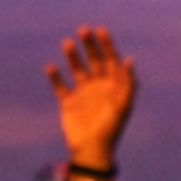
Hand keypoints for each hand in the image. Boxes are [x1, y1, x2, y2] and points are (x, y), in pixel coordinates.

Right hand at [44, 25, 136, 166]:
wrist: (92, 150)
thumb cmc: (111, 129)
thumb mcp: (123, 106)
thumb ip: (128, 83)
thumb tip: (129, 59)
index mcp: (113, 86)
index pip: (111, 60)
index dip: (107, 44)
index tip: (101, 30)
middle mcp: (98, 86)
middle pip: (94, 60)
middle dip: (90, 45)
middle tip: (83, 30)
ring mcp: (82, 93)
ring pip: (77, 68)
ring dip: (73, 56)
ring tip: (68, 43)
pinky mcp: (68, 102)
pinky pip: (60, 86)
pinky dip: (55, 76)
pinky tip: (51, 67)